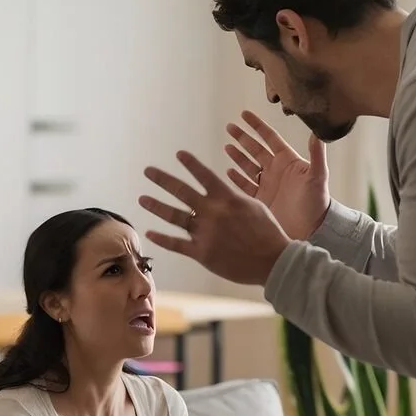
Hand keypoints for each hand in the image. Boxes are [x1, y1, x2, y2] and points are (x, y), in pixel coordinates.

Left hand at [140, 152, 289, 284]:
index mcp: (226, 198)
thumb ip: (233, 197)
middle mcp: (212, 212)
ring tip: (142, 198)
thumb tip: (221, 191)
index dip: (190, 163)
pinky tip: (150, 232)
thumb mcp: (254, 206)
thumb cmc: (268, 233)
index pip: (204, 175)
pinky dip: (162, 238)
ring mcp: (205, 233)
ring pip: (174, 216)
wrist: (272, 261)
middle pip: (182, 191)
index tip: (179, 154)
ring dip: (156, 205)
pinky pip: (177, 244)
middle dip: (162, 179)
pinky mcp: (202, 253)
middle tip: (148, 170)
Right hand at [225, 111, 330, 241]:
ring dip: (238, 156)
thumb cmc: (318, 201)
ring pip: (248, 166)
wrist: (312, 228)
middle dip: (242, 138)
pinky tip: (228, 171)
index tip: (244, 114)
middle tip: (229, 127)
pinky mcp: (261, 201)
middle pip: (255, 149)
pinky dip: (237, 178)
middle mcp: (275, 170)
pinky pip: (246, 186)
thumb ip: (316, 155)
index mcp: (287, 161)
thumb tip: (317, 133)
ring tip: (226, 146)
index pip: (270, 138)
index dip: (257, 126)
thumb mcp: (318, 176)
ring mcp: (267, 185)